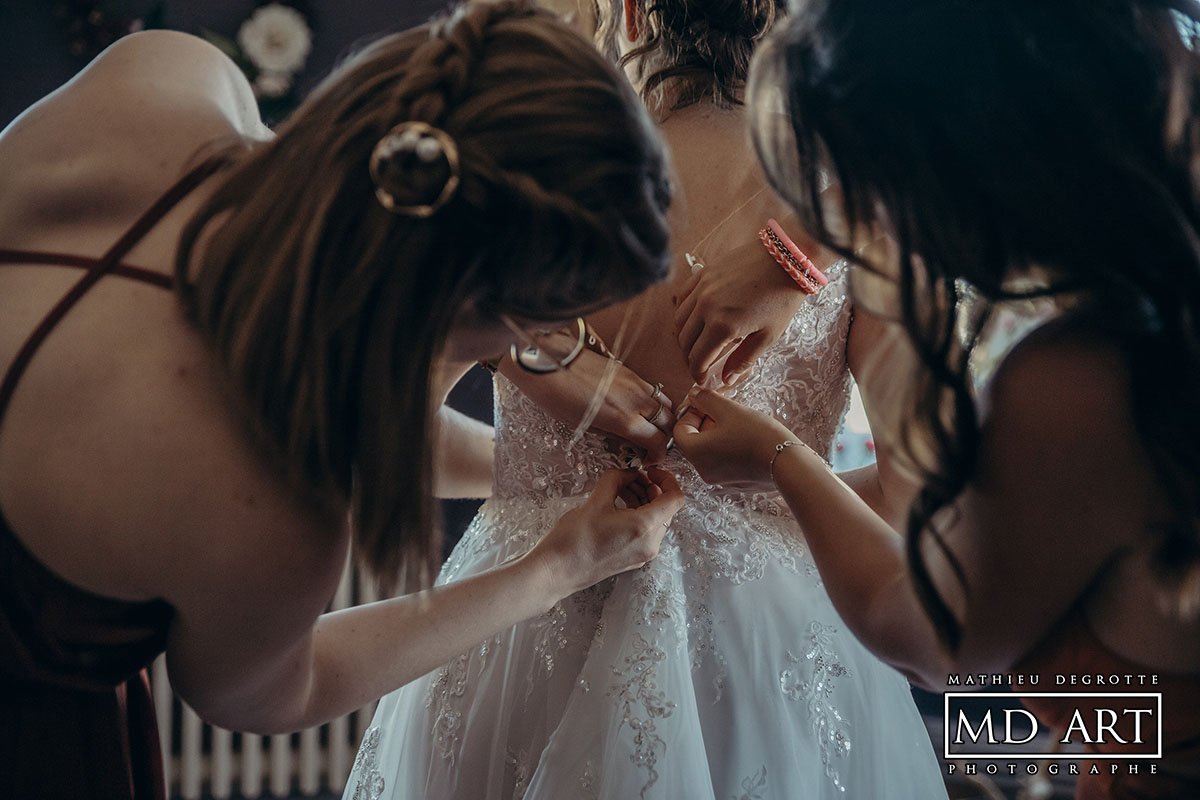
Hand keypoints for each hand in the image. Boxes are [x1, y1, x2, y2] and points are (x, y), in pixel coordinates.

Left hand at [501, 346, 675, 463]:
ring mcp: (635, 382)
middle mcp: (636, 400)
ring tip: (649, 426)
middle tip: (651, 445)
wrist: (548, 362)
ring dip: (662, 417)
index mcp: (624, 419)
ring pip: (665, 403)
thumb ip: (613, 435)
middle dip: (665, 436)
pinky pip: (652, 389)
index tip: (649, 459)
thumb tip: (628, 440)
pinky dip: (653, 401)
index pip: (658, 441)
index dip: (658, 455)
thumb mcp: (584, 426)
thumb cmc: (558, 395)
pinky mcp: (628, 370)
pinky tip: (638, 407)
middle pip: (668, 421)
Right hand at [533, 468, 685, 595]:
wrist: (557, 571)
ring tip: (622, 489)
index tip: (650, 471)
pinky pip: (646, 532)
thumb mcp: (595, 501)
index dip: (666, 479)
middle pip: (666, 509)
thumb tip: (628, 473)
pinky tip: (618, 506)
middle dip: (652, 488)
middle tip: (632, 477)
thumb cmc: (573, 540)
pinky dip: (638, 515)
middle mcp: (650, 543)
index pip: (675, 498)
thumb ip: (617, 480)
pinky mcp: (633, 559)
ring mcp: (642, 554)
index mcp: (644, 527)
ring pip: (656, 520)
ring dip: (644, 501)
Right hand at [672, 231, 810, 384]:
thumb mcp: (768, 335)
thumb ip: (744, 360)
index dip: (697, 373)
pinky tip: (695, 319)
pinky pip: (682, 298)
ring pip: (680, 321)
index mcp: (723, 326)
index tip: (701, 379)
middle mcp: (706, 308)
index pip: (698, 358)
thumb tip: (726, 380)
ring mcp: (702, 289)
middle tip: (700, 364)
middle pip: (685, 342)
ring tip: (697, 343)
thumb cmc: (782, 298)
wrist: (787, 259)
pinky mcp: (702, 274)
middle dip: (690, 357)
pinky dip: (684, 313)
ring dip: (685, 337)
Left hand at [672, 388, 795, 491]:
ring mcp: (719, 480)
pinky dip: (730, 449)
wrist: (788, 463)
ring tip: (739, 424)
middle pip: (695, 441)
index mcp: (695, 453)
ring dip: (719, 435)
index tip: (709, 404)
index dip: (692, 413)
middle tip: (726, 412)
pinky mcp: (736, 483)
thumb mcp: (729, 409)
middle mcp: (703, 470)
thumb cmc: (757, 435)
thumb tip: (694, 395)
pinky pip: (725, 462)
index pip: (680, 430)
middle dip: (707, 423)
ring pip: (711, 451)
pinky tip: (748, 440)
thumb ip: (706, 399)